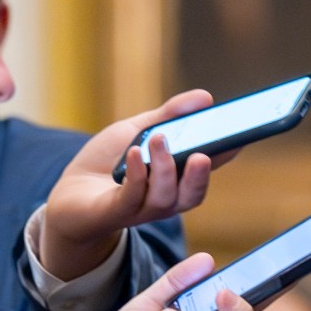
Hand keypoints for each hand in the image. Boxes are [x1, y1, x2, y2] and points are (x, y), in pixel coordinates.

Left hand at [39, 90, 228, 280]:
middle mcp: (165, 199)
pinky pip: (132, 198)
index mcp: (177, 179)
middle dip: (200, 175)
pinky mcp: (115, 212)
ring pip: (165, 197)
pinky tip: (135, 153)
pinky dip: (138, 175)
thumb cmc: (108, 162)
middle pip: (192, 194)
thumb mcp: (138, 131)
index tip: (240, 135)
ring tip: (158, 140)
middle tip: (203, 154)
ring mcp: (141, 209)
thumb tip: (205, 97)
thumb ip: (170, 116)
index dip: (225, 154)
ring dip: (164, 167)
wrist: (69, 194)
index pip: (207, 169)